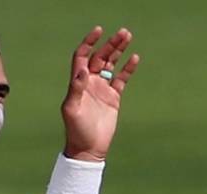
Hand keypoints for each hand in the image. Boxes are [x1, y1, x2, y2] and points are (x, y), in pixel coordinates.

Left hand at [62, 26, 139, 161]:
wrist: (89, 148)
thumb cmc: (76, 130)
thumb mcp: (72, 109)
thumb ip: (77, 89)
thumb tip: (83, 70)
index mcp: (78, 82)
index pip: (83, 56)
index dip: (89, 42)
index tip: (98, 31)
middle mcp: (90, 82)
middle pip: (100, 56)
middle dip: (110, 44)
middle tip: (123, 32)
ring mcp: (102, 88)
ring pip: (111, 64)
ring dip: (119, 51)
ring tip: (128, 37)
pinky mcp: (114, 97)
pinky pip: (122, 79)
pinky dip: (128, 69)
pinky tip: (134, 58)